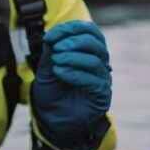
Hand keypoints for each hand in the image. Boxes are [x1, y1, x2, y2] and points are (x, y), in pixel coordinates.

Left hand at [32, 21, 111, 149]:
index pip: (90, 31)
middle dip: (73, 41)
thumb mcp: (47, 67)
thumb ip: (52, 50)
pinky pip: (94, 80)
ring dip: (73, 57)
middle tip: (56, 48)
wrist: (52, 120)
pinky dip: (75, 73)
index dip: (71, 29)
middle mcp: (99, 63)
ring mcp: (102, 79)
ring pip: (95, 60)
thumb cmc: (52, 92)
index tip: (49, 37)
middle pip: (96, 42)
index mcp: (89, 51)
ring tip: (56, 62)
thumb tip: (54, 35)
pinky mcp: (102, 95)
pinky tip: (60, 73)